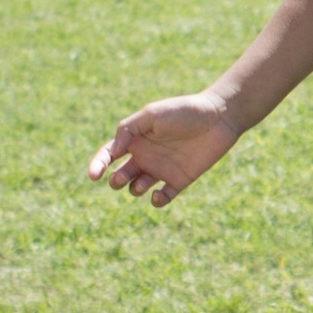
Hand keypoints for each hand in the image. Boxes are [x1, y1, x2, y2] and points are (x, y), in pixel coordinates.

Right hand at [88, 91, 240, 206]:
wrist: (219, 117)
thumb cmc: (184, 111)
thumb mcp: (152, 114)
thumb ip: (129, 129)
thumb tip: (112, 152)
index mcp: (136, 138)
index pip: (109, 154)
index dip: (98, 165)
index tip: (93, 176)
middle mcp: (146, 155)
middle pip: (121, 174)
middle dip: (116, 180)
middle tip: (120, 177)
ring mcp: (161, 169)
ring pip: (137, 188)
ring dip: (134, 189)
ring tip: (142, 182)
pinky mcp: (179, 180)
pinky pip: (162, 197)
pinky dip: (156, 200)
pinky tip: (157, 195)